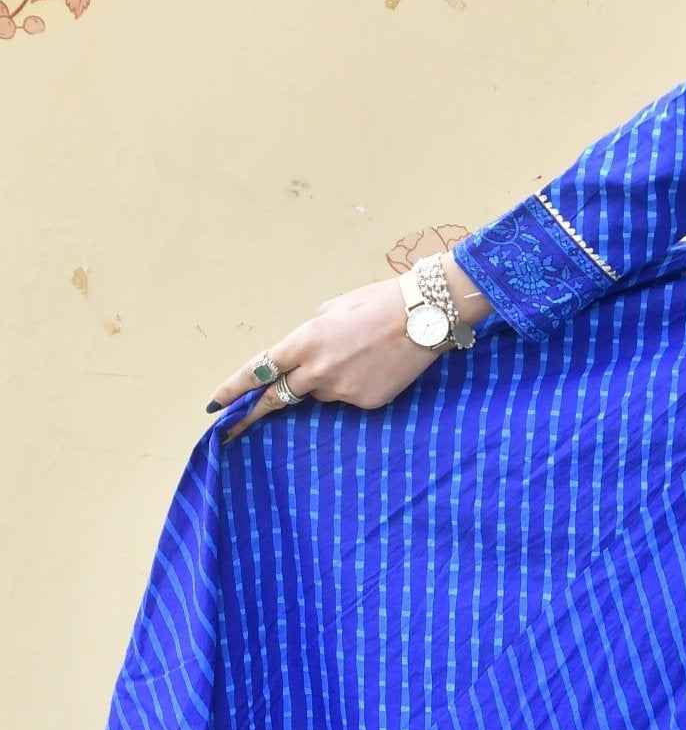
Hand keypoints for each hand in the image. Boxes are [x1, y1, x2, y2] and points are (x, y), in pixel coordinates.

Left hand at [208, 277, 446, 442]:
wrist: (426, 316)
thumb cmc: (379, 302)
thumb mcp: (333, 309)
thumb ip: (311, 334)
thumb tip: (304, 354)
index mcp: (304, 342)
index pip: (258, 370)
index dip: (232, 390)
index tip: (214, 405)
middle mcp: (317, 371)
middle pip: (278, 397)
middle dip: (254, 412)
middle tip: (233, 428)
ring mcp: (342, 390)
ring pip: (320, 394)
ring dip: (325, 382)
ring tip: (357, 357)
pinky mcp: (365, 403)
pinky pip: (349, 397)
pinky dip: (355, 385)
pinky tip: (376, 365)